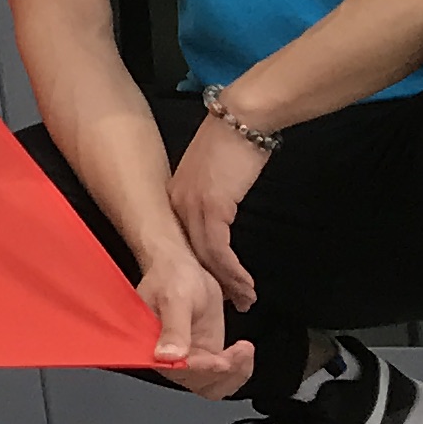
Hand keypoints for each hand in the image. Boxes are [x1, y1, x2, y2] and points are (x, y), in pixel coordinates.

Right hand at [136, 245, 257, 398]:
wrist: (184, 267)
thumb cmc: (172, 276)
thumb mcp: (175, 298)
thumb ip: (174, 327)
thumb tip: (167, 357)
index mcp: (150, 345)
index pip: (175, 371)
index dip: (198, 371)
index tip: (218, 360)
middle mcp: (168, 357)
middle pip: (198, 383)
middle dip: (221, 372)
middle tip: (236, 351)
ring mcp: (189, 358)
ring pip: (214, 385)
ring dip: (234, 374)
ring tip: (244, 349)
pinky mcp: (206, 355)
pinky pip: (224, 376)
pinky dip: (239, 370)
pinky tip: (244, 350)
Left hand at [168, 113, 268, 313]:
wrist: (243, 119)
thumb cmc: (235, 143)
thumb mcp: (215, 175)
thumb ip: (212, 196)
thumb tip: (222, 214)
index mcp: (176, 194)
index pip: (185, 240)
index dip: (201, 267)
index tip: (215, 287)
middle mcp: (177, 202)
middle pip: (193, 253)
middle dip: (213, 282)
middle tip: (232, 304)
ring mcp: (192, 205)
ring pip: (206, 257)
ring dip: (228, 283)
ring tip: (245, 300)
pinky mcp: (212, 207)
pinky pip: (219, 250)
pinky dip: (233, 272)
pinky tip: (246, 285)